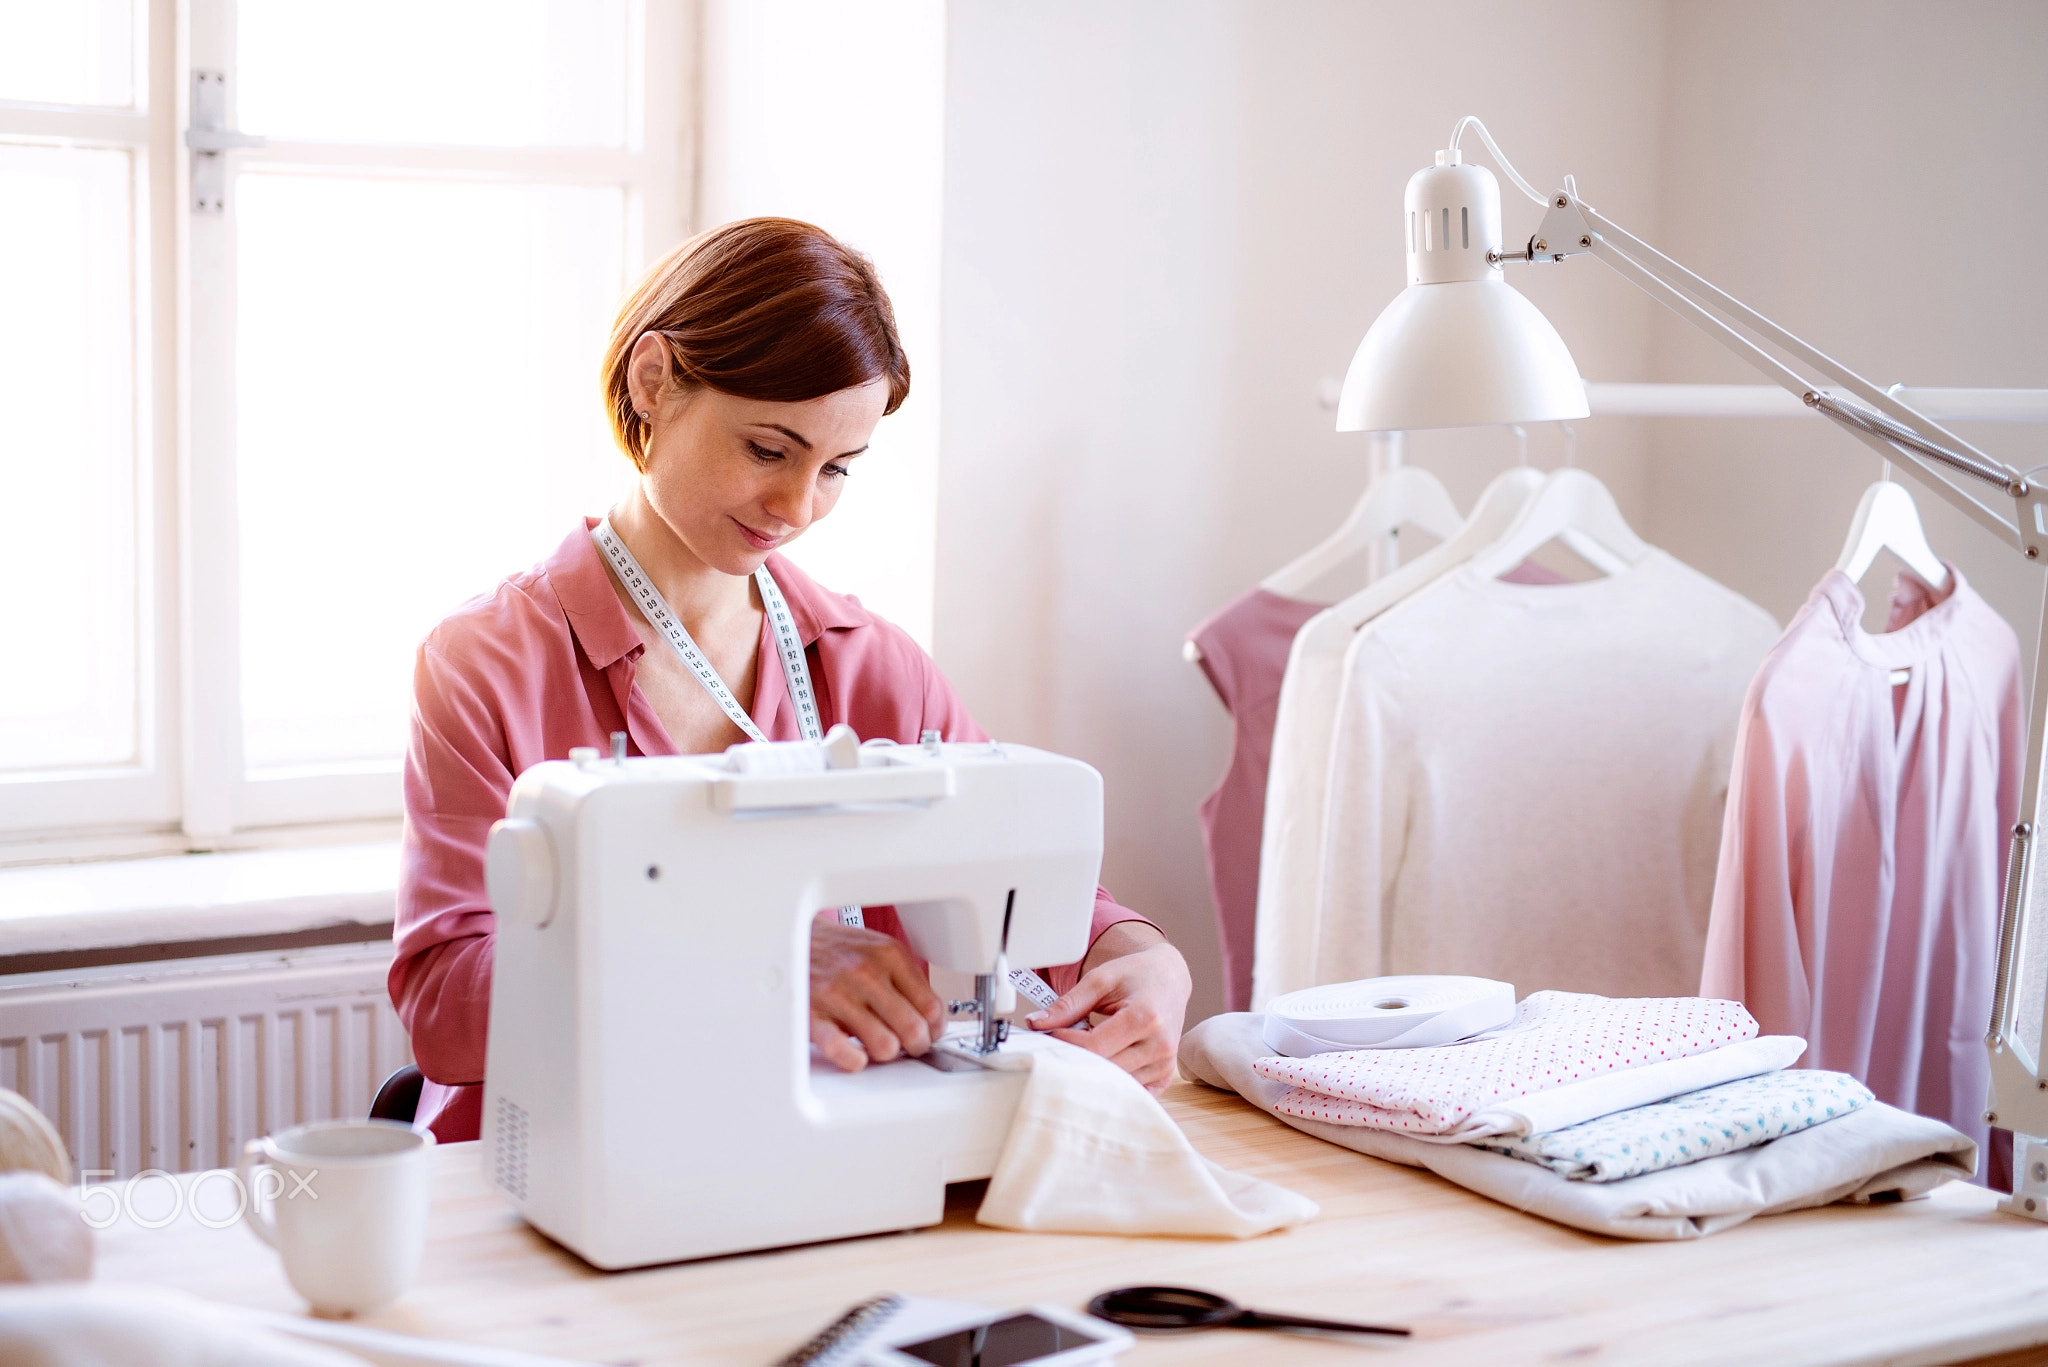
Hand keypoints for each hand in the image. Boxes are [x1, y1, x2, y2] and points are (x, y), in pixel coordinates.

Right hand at [809, 920, 945, 1071]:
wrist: (792, 939)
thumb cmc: (840, 951)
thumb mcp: (880, 950)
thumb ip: (907, 981)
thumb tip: (933, 1021)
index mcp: (890, 956)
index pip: (931, 1007)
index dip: (935, 1029)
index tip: (929, 1034)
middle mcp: (866, 973)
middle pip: (913, 1030)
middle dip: (915, 1046)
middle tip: (908, 1047)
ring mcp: (839, 994)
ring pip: (885, 1046)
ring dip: (886, 1053)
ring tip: (879, 1046)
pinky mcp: (813, 1015)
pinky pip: (841, 1050)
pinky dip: (854, 1061)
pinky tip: (856, 1055)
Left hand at [1027, 925, 1190, 1092]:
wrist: (1169, 978)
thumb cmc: (1136, 975)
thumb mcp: (1100, 979)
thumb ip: (1068, 1004)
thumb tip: (1035, 1024)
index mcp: (1145, 1017)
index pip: (1094, 1046)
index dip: (1065, 1043)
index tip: (1049, 1033)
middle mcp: (1160, 1045)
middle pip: (1104, 1069)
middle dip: (1076, 1058)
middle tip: (1062, 1044)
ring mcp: (1164, 1065)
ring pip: (1115, 1085)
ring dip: (1092, 1072)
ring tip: (1085, 1049)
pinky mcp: (1164, 1077)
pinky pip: (1130, 1092)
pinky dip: (1112, 1083)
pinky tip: (1102, 1064)